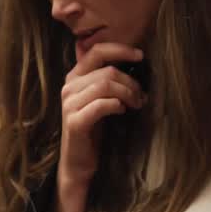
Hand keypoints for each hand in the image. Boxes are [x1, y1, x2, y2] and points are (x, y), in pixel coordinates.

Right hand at [58, 42, 147, 185]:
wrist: (79, 161)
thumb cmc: (95, 129)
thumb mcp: (101, 99)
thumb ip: (109, 80)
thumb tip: (135, 62)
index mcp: (74, 77)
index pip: (97, 51)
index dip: (120, 49)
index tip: (141, 56)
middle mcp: (68, 87)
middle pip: (107, 71)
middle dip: (130, 82)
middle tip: (141, 96)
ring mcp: (69, 104)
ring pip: (105, 85)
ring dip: (127, 94)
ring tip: (136, 104)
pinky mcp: (74, 122)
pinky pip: (101, 105)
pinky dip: (116, 105)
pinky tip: (122, 111)